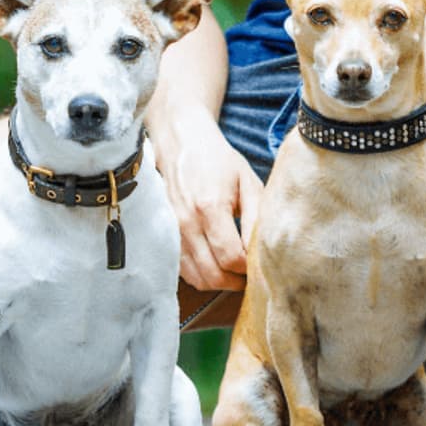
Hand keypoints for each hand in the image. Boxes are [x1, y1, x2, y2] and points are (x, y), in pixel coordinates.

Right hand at [153, 106, 262, 290]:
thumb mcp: (247, 182)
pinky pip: (184, 270)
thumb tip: (261, 251)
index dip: (248, 268)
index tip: (260, 264)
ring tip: (237, 273)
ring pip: (197, 277)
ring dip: (219, 282)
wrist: (181, 144)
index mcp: (209, 208)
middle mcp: (186, 223)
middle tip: (252, 276)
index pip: (231, 257)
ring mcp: (171, 232)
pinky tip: (217, 265)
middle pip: (213, 274)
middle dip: (236, 282)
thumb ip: (255, 218)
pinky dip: (203, 275)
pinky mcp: (164, 236)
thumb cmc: (218, 161)